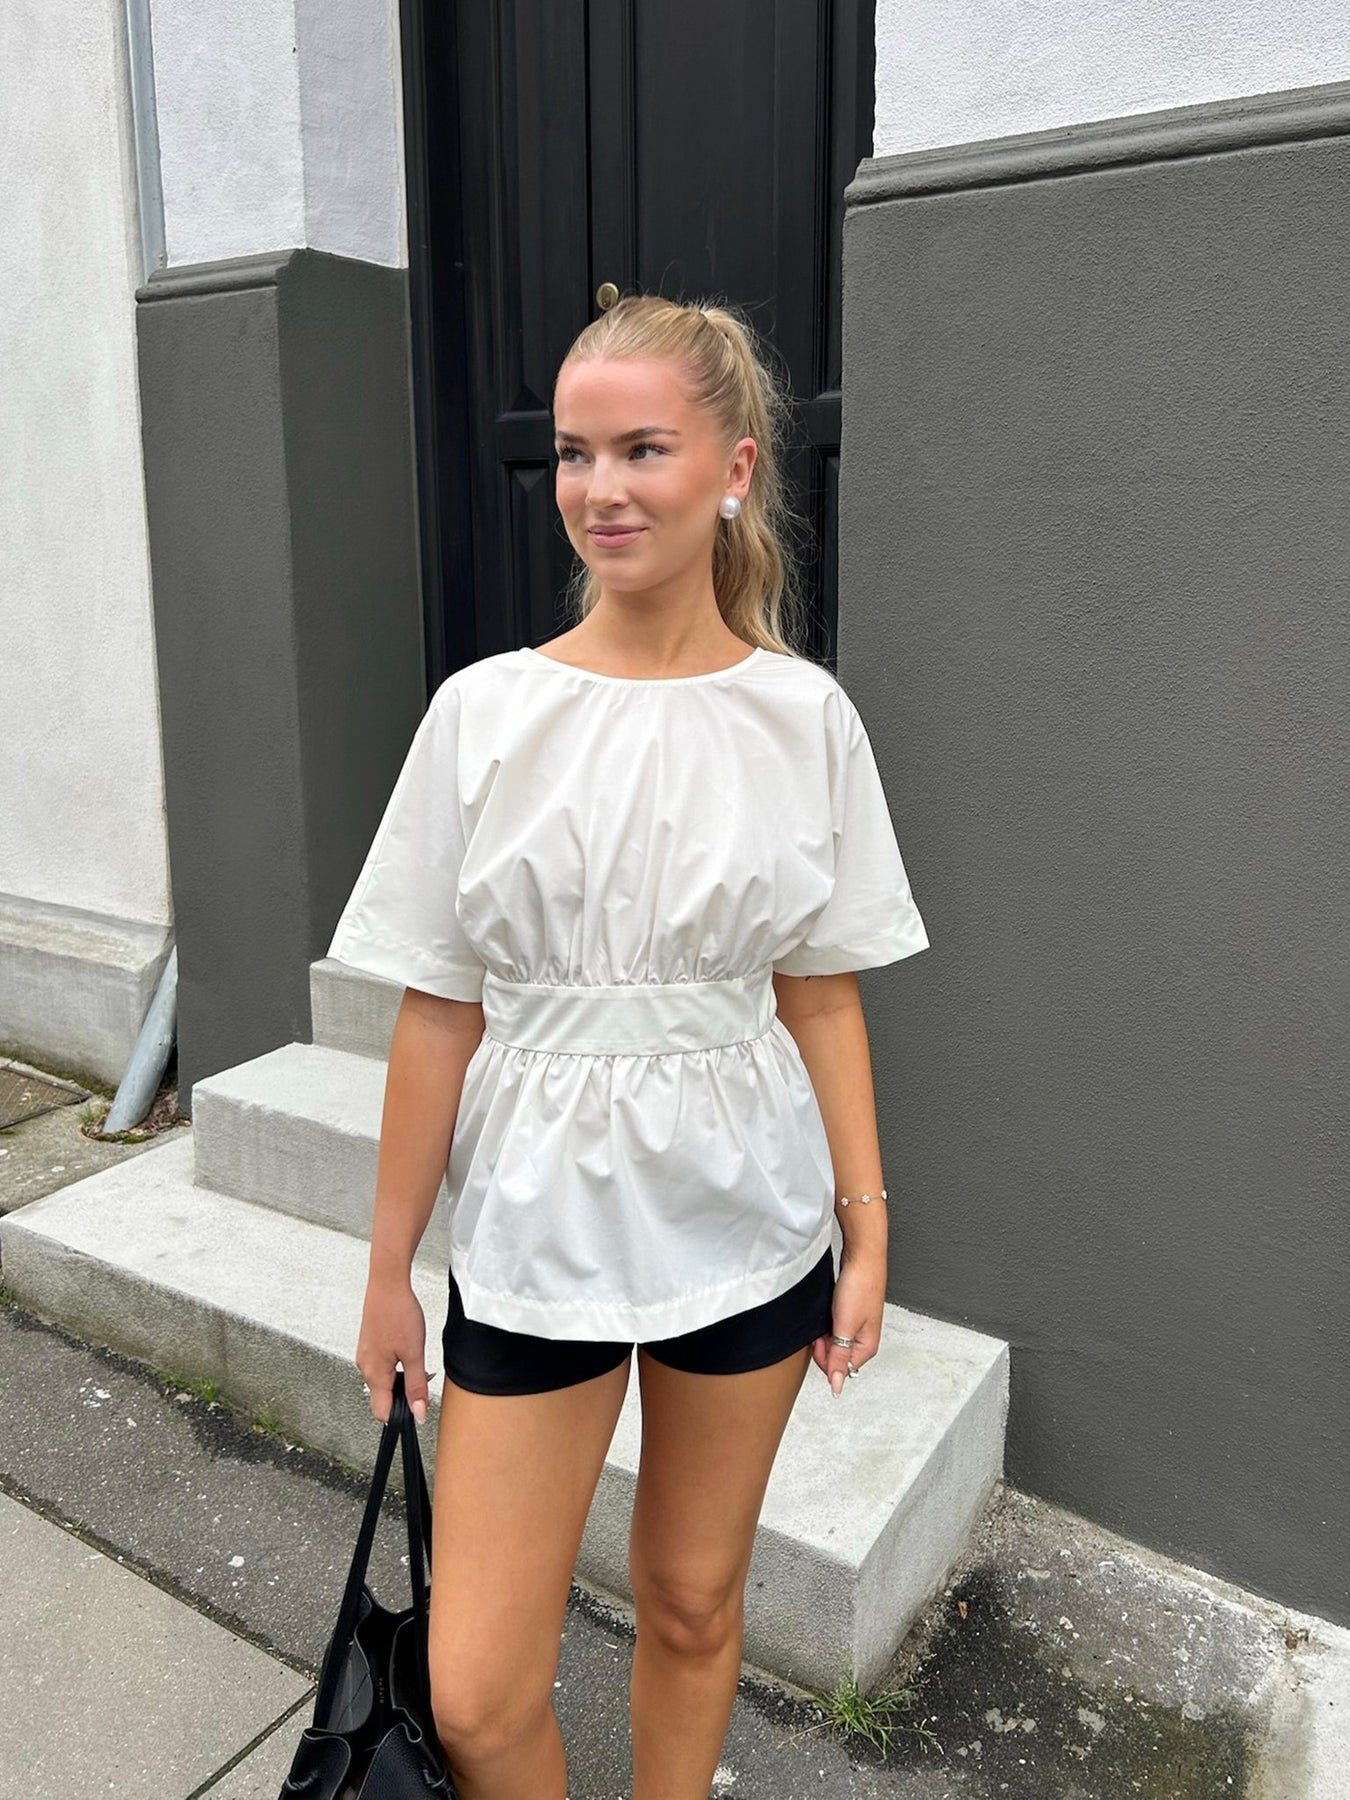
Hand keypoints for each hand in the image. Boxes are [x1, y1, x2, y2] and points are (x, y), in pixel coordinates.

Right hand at [355, 1271, 430, 1423]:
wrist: (388, 1283)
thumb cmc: (398, 1313)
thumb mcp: (414, 1353)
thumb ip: (417, 1386)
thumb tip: (419, 1412)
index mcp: (374, 1374)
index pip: (382, 1412)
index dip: (402, 1415)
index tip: (417, 1407)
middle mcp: (365, 1367)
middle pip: (385, 1397)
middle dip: (406, 1392)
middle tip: (423, 1374)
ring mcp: (366, 1356)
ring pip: (385, 1380)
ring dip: (403, 1377)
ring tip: (416, 1357)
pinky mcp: (370, 1346)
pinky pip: (383, 1366)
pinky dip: (398, 1364)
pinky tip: (407, 1349)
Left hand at [811, 1254, 884, 1396]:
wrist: (862, 1257)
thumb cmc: (860, 1287)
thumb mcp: (845, 1327)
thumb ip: (839, 1358)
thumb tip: (837, 1386)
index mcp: (867, 1347)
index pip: (839, 1369)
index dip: (824, 1357)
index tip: (820, 1340)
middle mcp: (864, 1339)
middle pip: (836, 1356)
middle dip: (824, 1345)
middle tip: (823, 1326)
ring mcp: (858, 1326)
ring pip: (834, 1341)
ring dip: (825, 1333)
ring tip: (827, 1315)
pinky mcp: (852, 1314)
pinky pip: (835, 1327)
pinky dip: (828, 1322)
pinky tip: (828, 1310)